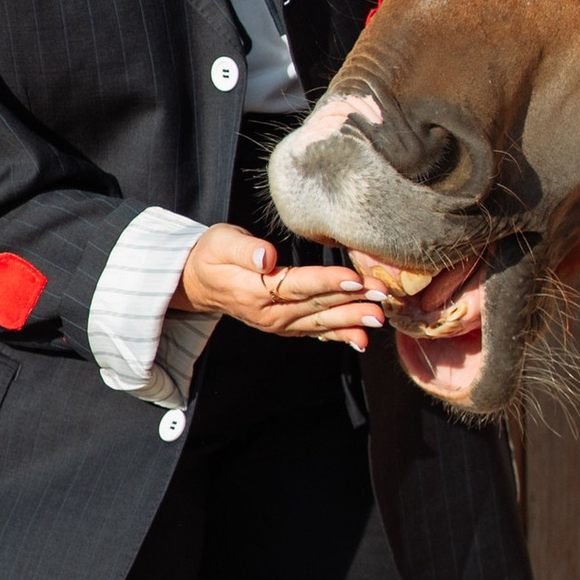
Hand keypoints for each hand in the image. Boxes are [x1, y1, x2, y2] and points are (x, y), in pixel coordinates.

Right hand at [177, 223, 386, 353]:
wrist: (198, 283)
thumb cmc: (212, 256)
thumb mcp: (220, 242)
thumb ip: (244, 249)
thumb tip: (266, 257)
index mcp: (255, 291)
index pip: (297, 285)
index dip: (327, 282)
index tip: (355, 279)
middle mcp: (269, 313)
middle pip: (316, 306)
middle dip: (352, 302)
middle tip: (382, 297)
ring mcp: (278, 324)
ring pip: (320, 321)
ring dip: (351, 320)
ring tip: (378, 318)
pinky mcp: (284, 326)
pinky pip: (315, 332)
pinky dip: (338, 335)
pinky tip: (360, 337)